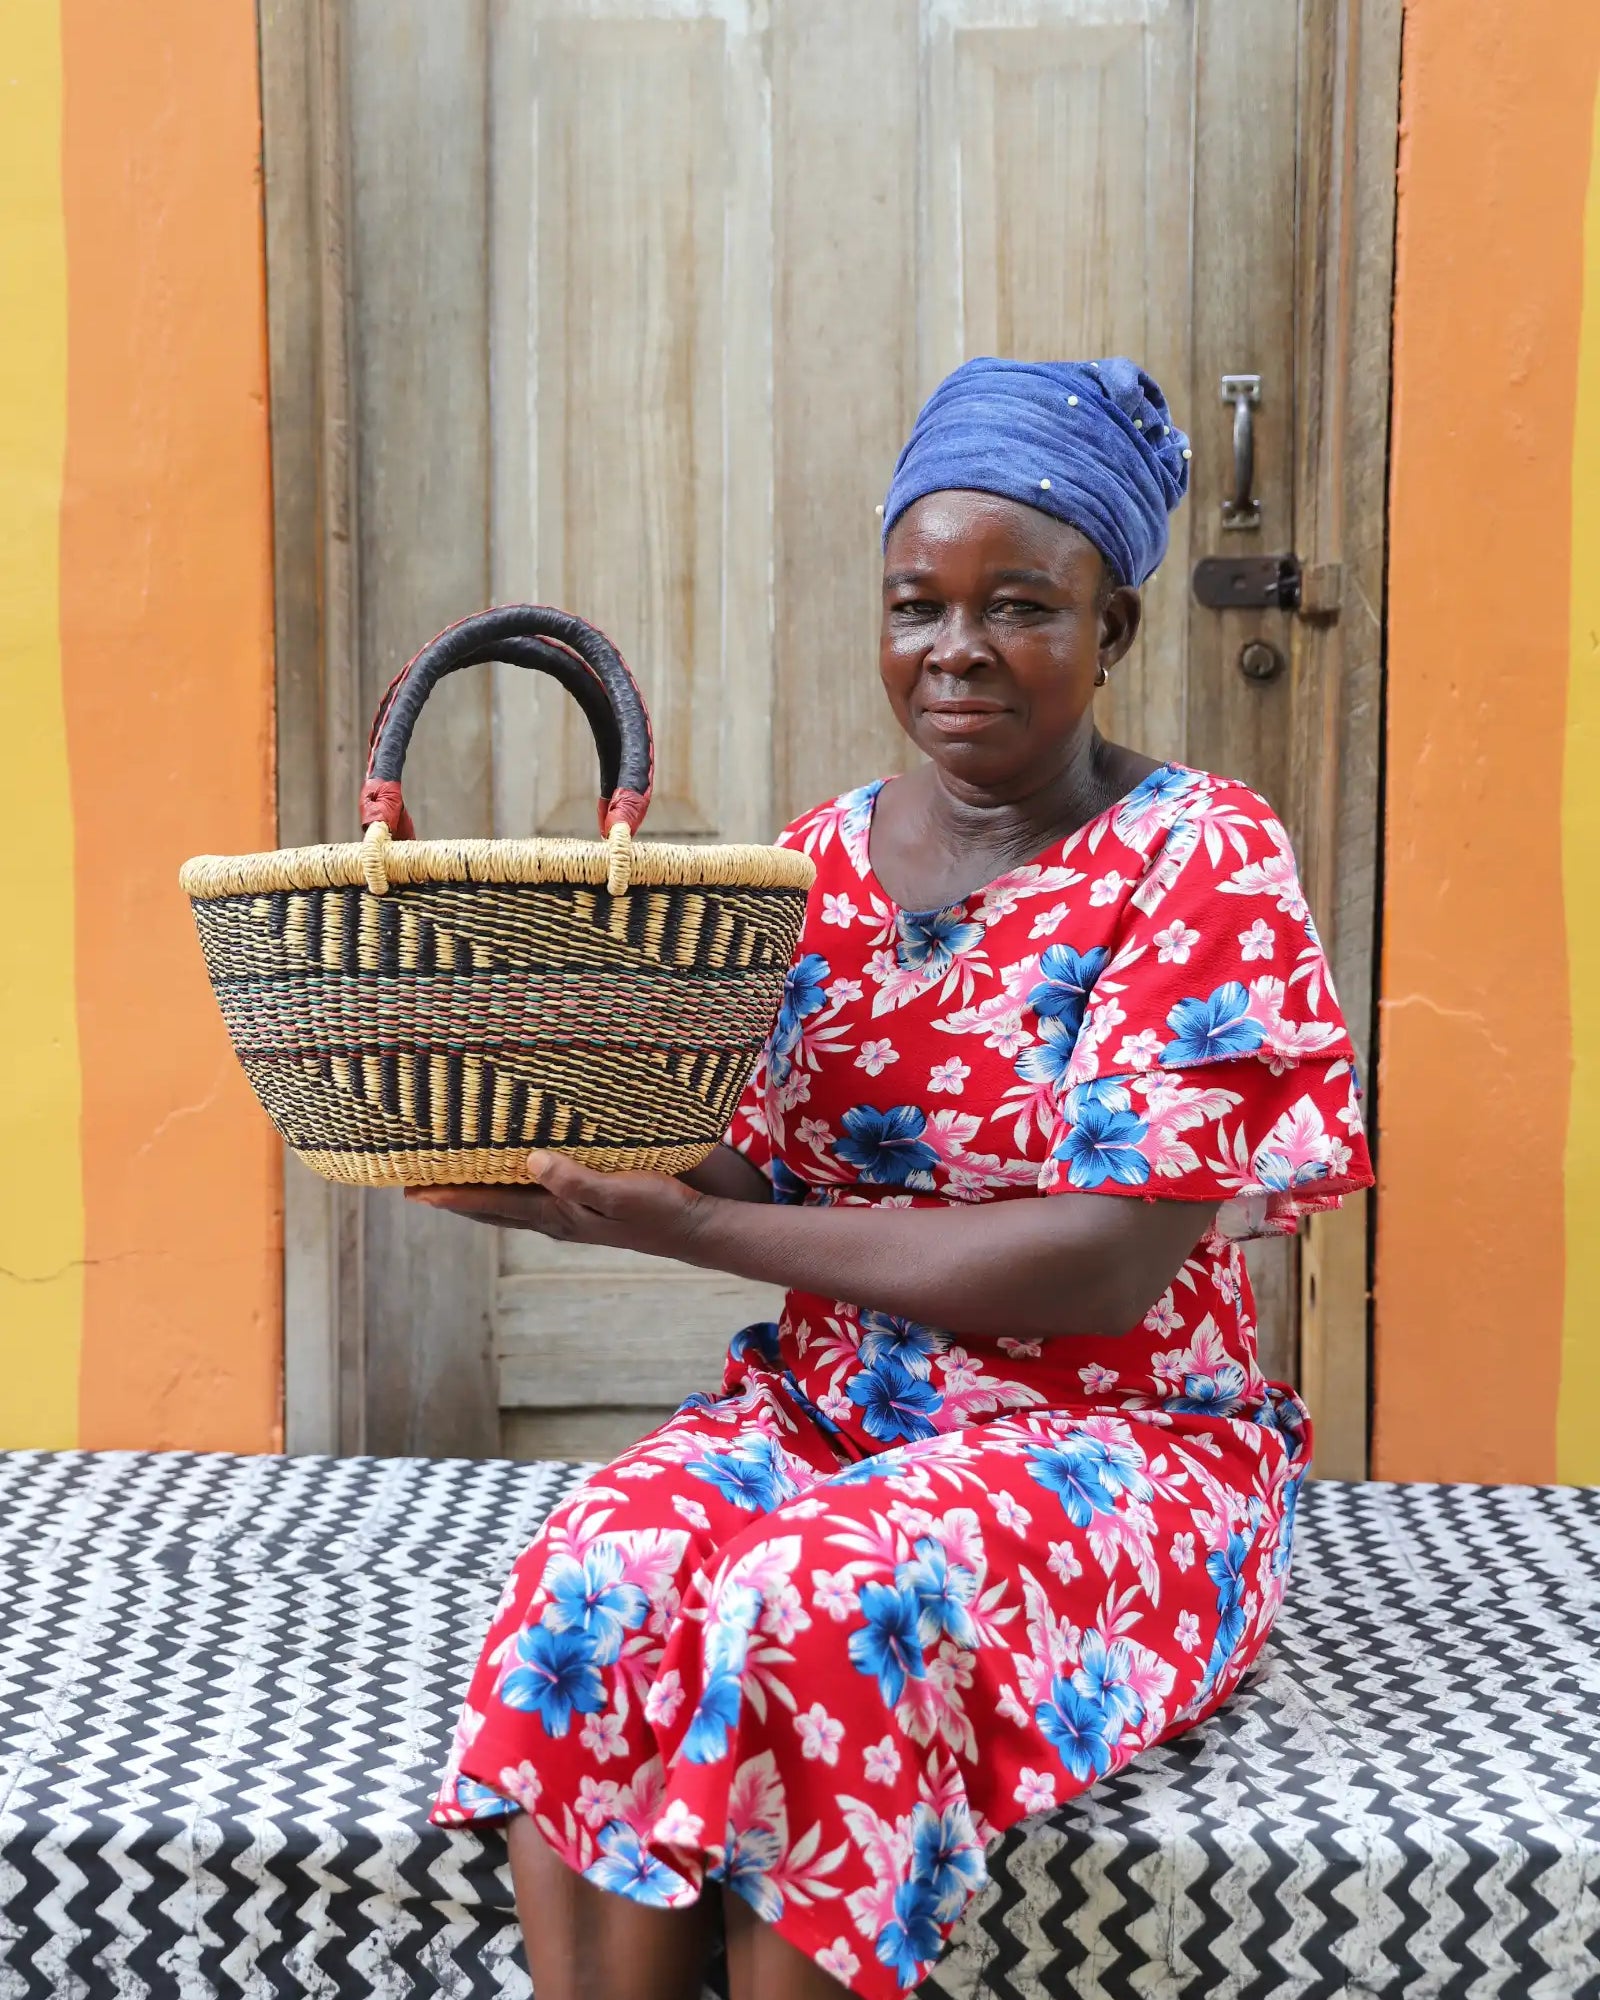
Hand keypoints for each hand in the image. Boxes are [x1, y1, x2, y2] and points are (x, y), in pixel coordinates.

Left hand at [406, 1149, 713, 1262]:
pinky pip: (534, 1196)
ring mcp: (570, 1215)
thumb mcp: (618, 1193)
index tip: (414, 1192)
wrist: (695, 1228)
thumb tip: (530, 1162)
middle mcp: (555, 1218)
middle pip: (491, 1209)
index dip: (453, 1197)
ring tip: (448, 1181)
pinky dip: (509, 1187)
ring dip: (477, 1194)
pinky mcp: (586, 1205)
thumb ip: (574, 1180)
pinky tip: (511, 1175)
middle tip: (414, 1188)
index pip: (493, 1204)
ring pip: (509, 1204)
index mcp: (557, 1215)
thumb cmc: (659, 1208)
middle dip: (453, 1199)